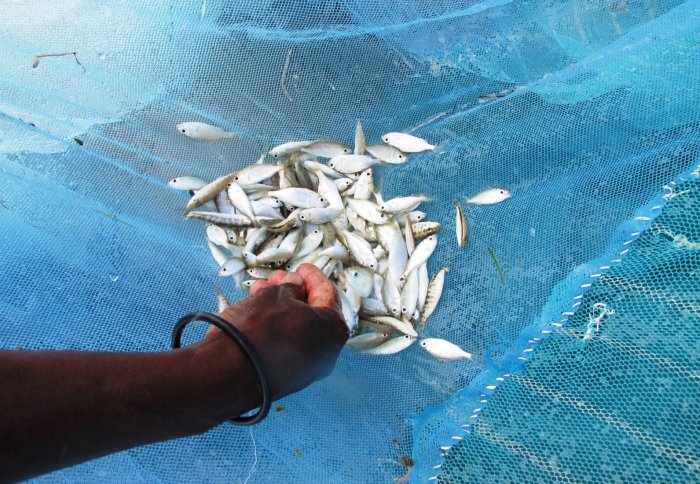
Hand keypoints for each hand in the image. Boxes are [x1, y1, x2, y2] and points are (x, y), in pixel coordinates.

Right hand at [209, 264, 348, 400]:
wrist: (229, 371)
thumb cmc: (259, 329)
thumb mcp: (276, 295)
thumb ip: (291, 287)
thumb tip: (295, 285)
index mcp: (333, 329)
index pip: (327, 294)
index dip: (313, 277)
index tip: (301, 268)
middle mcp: (326, 353)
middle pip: (312, 312)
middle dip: (293, 291)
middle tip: (277, 278)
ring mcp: (306, 369)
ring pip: (297, 328)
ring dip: (280, 307)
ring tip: (259, 291)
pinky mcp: (286, 378)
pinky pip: (287, 345)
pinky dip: (276, 326)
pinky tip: (257, 311)